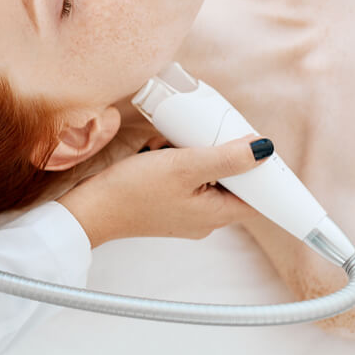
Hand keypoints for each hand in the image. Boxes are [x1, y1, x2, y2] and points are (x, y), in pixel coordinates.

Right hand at [58, 136, 268, 247]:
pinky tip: (156, 151)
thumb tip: (263, 148)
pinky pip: (183, 179)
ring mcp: (185, 213)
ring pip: (204, 176)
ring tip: (169, 144)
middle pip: (230, 182)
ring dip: (191, 154)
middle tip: (202, 135)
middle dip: (218, 153)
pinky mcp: (166, 204)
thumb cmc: (134, 190)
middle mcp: (204, 218)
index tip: (251, 143)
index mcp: (216, 215)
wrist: (91, 209)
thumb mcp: (185, 166)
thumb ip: (228, 158)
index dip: (260, 170)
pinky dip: (174, 162)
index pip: (257, 196)